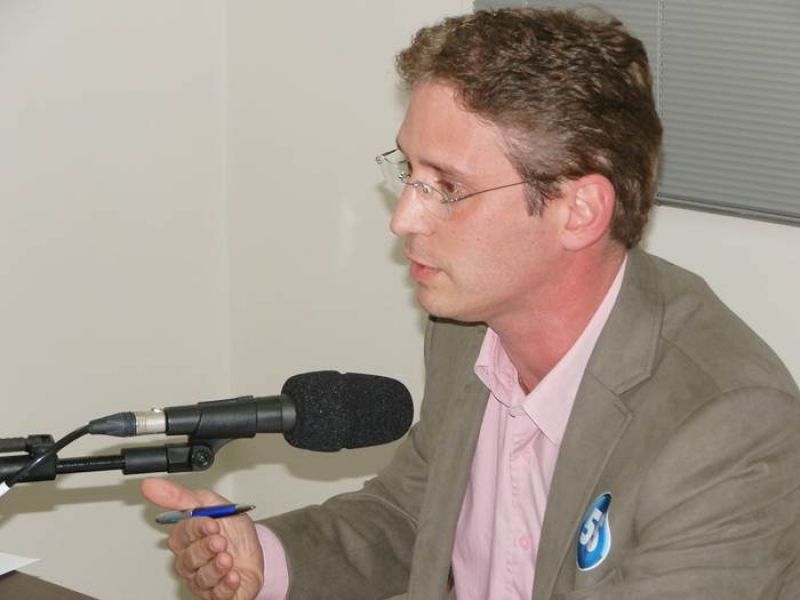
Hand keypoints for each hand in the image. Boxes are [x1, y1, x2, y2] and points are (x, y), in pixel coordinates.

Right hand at [141, 478, 263, 599]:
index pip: (182, 535)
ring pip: (202, 578)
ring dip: (216, 568)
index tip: (211, 522)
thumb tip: (150, 484)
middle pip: (189, 558)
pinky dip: (225, 586)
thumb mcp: (211, 504)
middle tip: (220, 540)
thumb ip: (180, 496)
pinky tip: (233, 576)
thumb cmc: (231, 530)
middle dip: (206, 549)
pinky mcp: (218, 595)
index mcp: (186, 538)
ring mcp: (203, 580)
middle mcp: (191, 561)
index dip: (196, 528)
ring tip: (228, 558)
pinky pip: (217, 595)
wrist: (257, 552)